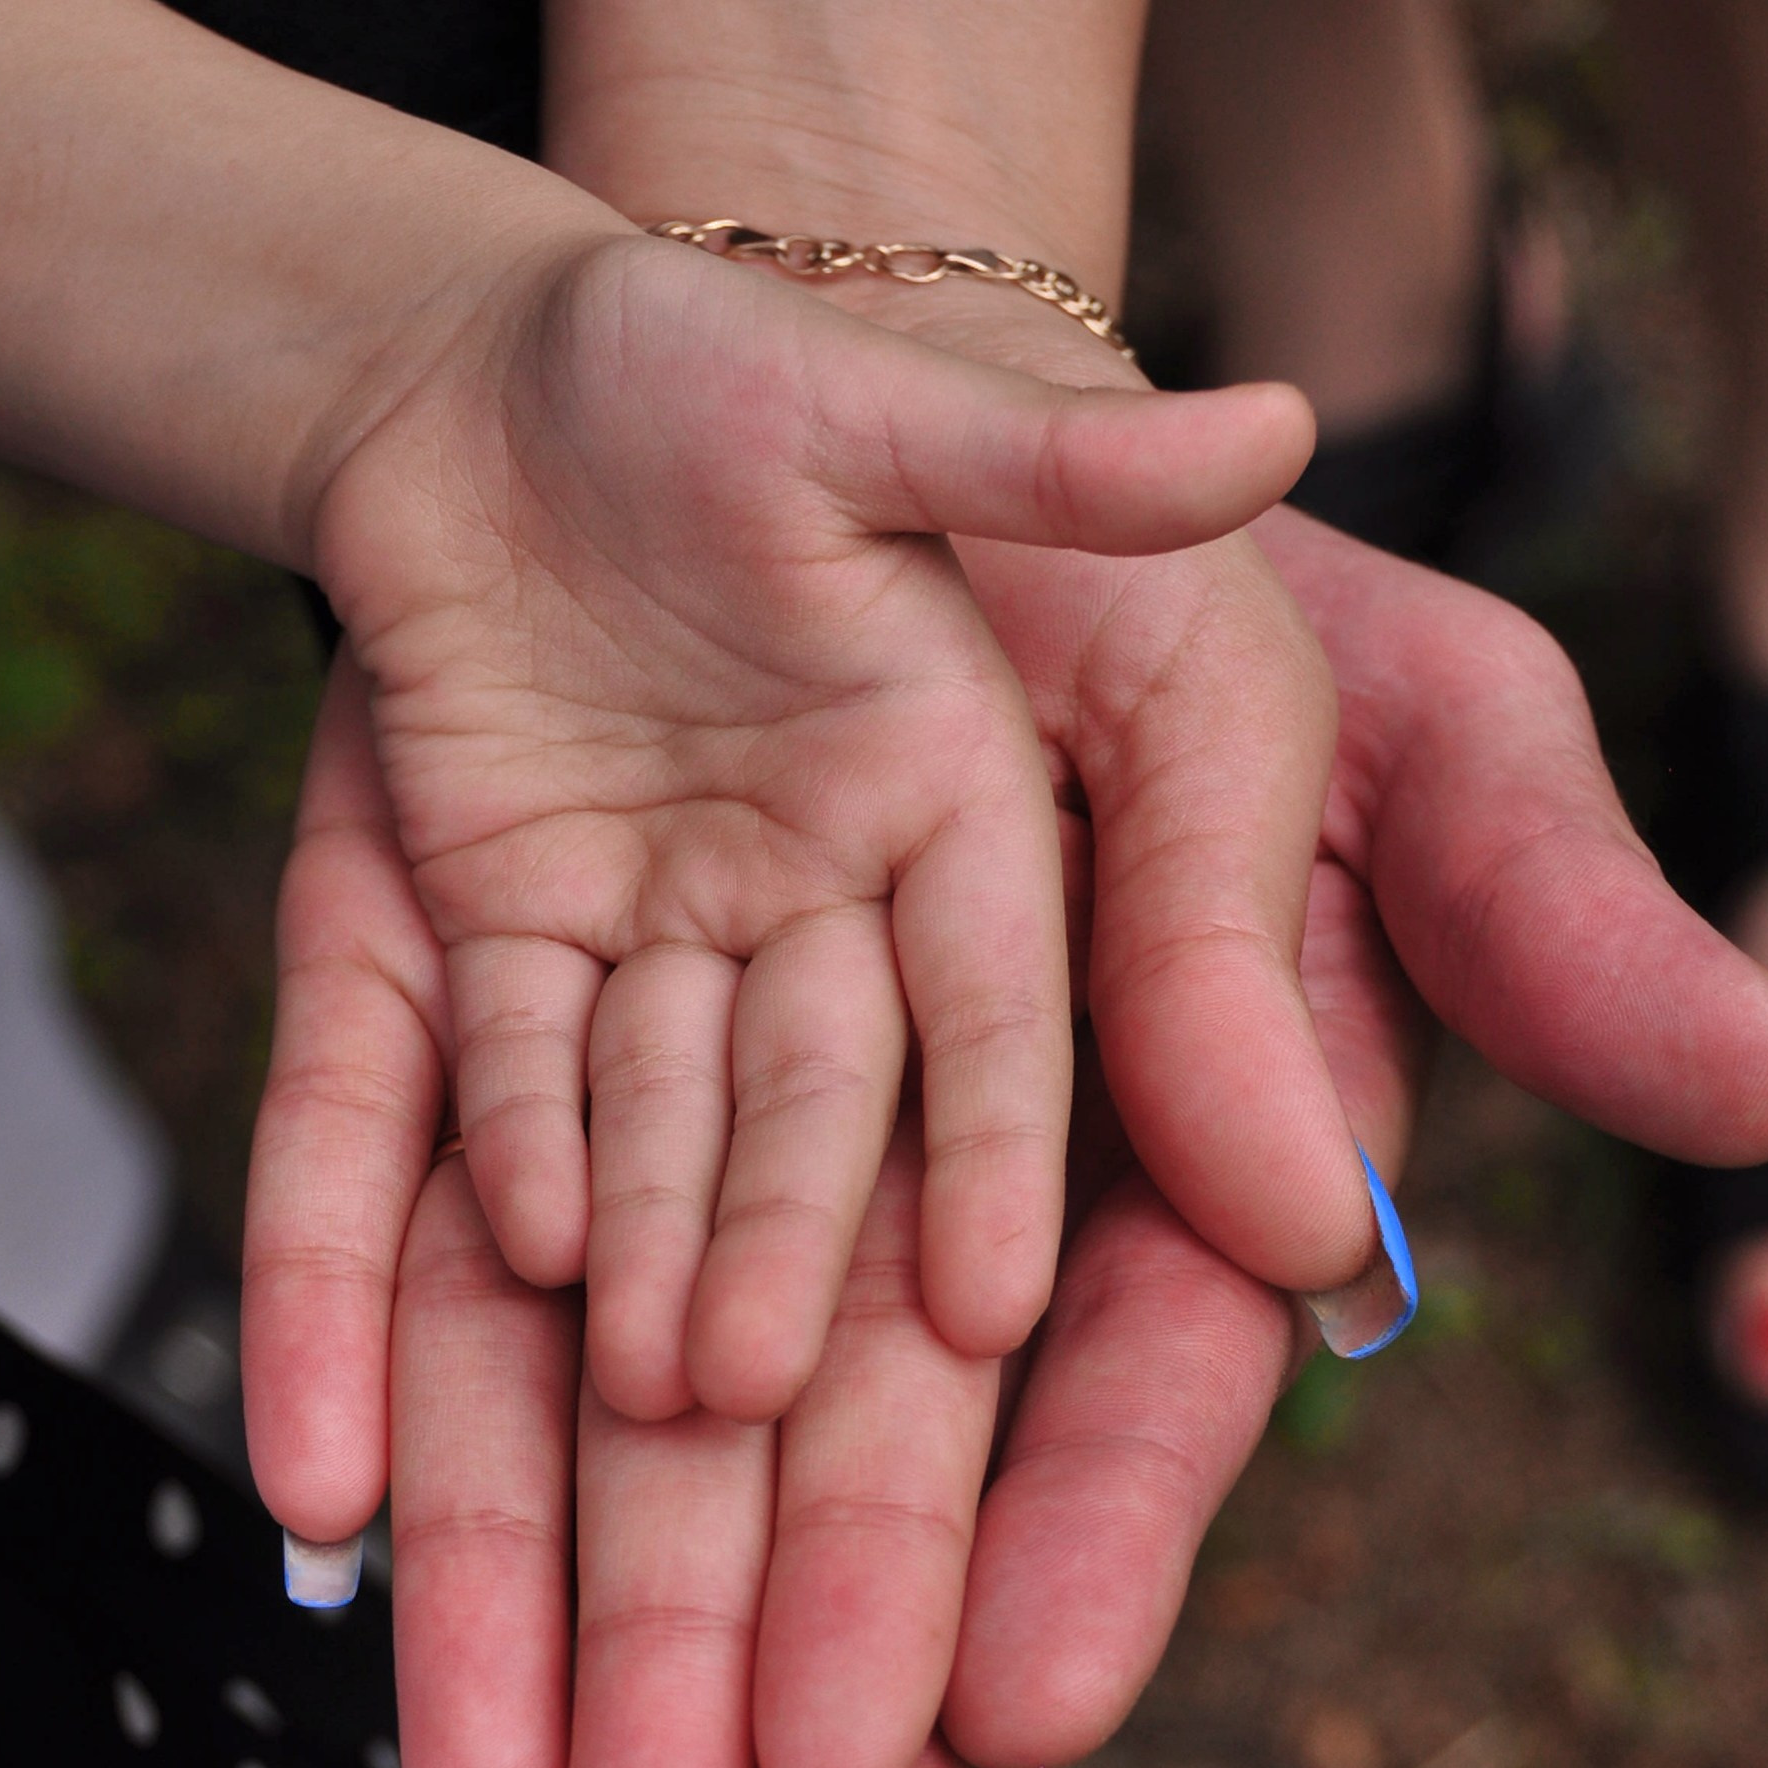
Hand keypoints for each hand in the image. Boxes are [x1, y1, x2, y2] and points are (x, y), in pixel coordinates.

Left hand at [244, 474, 1767, 1767]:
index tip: (995, 1721)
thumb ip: (1522, 900)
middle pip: (837, 1457)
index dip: (1072, 1546)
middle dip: (781, 1681)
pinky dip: (352, 1337)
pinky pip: (387, 1181)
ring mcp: (655, 1095)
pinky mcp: (460, 990)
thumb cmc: (1140, 563)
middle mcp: (879, 1166)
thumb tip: (1748, 1101)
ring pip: (594, 1384)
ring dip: (550, 1607)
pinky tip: (322, 1510)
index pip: (1119, 1378)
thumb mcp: (1364, 694)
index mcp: (1125, 1132)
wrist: (828, 369)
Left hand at [301, 224, 1310, 1447]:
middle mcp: (828, 898)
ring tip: (637, 1413)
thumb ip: (1078, 457)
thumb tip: (1277, 427)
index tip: (1005, 1300)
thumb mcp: (915, 394)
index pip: (1007, 1006)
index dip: (1007, 1143)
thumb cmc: (747, 351)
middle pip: (829, 1121)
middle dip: (812, 1278)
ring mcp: (658, 924)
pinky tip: (490, 1283)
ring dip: (656, 1259)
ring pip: (661, 1123)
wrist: (500, 340)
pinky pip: (490, 1063)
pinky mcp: (493, 921)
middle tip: (775, 1427)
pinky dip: (494, 1161)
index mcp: (966, 807)